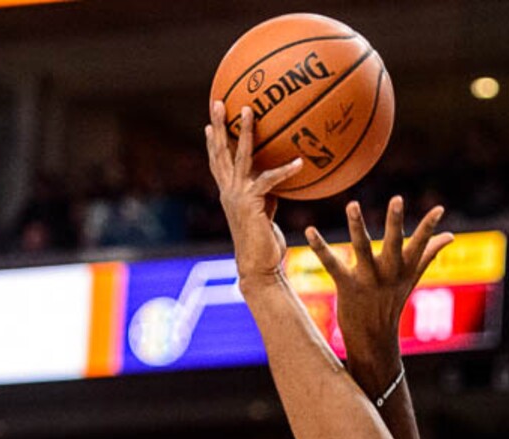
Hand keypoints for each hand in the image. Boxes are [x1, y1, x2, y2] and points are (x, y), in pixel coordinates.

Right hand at [205, 100, 302, 285]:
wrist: (259, 268)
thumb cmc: (264, 246)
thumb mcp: (265, 213)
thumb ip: (267, 194)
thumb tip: (278, 177)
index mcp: (228, 194)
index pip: (217, 163)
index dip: (212, 143)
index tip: (209, 123)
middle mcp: (229, 192)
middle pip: (220, 153)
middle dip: (218, 126)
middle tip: (219, 101)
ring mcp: (238, 197)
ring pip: (240, 157)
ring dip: (244, 132)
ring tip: (249, 110)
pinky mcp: (252, 204)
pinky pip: (269, 180)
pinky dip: (285, 171)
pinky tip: (299, 162)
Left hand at [305, 197, 452, 373]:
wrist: (373, 339)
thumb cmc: (392, 303)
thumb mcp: (412, 278)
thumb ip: (429, 253)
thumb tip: (450, 235)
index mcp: (405, 268)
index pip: (421, 244)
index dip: (430, 227)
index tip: (440, 208)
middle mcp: (388, 272)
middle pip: (394, 243)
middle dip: (395, 222)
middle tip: (397, 199)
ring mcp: (368, 279)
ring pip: (362, 248)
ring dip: (357, 226)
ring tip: (353, 204)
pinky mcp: (347, 286)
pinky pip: (332, 263)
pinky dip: (320, 247)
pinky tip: (309, 230)